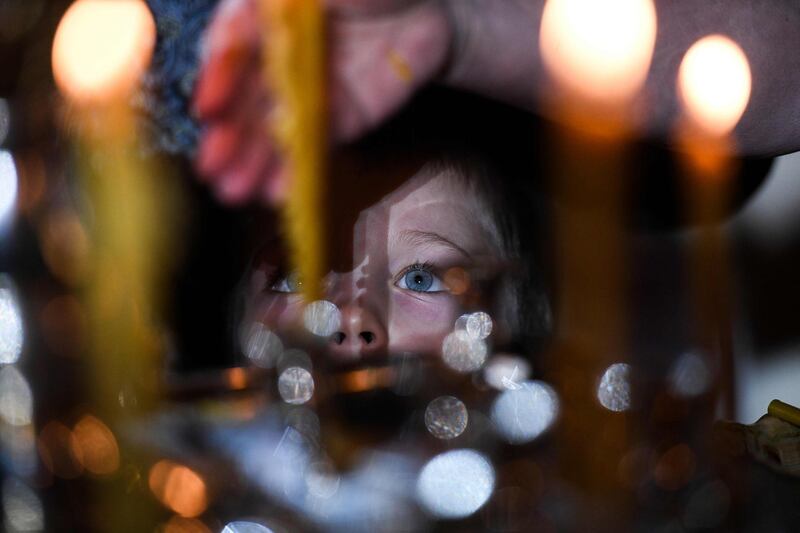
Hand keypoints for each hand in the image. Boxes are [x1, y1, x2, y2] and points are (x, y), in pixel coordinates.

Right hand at [192, 0, 451, 204]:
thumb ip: (287, 3)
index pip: (233, 45)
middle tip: (211, 164)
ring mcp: (307, 89)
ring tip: (233, 190)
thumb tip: (240, 32)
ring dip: (252, 161)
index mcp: (264, 13)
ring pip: (273, 127)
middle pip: (246, 96)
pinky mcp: (338, 119)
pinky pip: (313, 145)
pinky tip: (275, 192)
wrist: (431, 3)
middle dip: (229, 132)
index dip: (219, 76)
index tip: (209, 106)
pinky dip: (294, 168)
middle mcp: (277, 54)